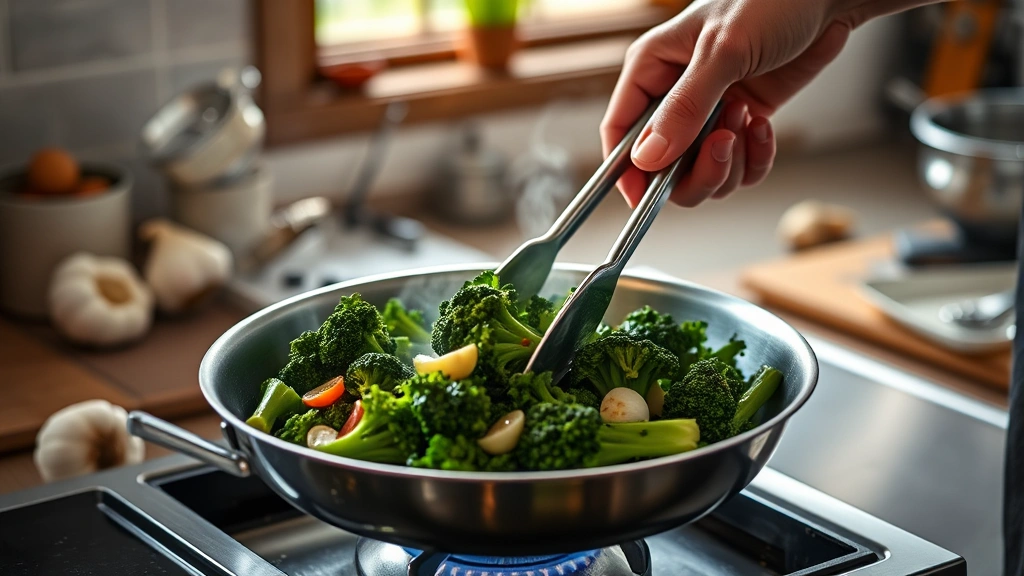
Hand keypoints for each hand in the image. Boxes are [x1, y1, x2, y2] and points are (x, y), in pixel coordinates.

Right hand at [601, 0, 925, 207]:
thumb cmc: (771, 1)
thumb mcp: (724, 50)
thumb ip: (686, 106)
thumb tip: (649, 157)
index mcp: (653, 68)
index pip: (621, 130)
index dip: (626, 170)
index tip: (641, 198)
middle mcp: (674, 97)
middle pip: (663, 168)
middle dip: (695, 168)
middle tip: (723, 146)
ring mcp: (709, 115)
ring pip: (702, 175)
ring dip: (730, 162)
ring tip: (747, 117)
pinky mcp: (742, 125)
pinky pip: (739, 169)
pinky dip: (755, 159)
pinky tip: (763, 126)